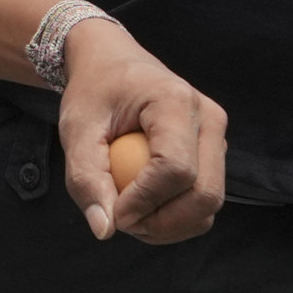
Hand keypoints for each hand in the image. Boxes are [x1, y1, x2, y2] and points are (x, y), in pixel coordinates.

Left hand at [55, 15, 227, 245]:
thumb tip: (104, 230)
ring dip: (171, 225)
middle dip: (163, 223)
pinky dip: (177, 216)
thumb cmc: (93, 91)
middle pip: (205, 194)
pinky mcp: (214, 150)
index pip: (175, 169)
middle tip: (120, 221)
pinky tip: (144, 207)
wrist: (112, 62)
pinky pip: (205, 198)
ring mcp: (216, 135)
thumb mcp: (76, 129)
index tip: (112, 213)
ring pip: (210, 204)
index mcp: (175, 101)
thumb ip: (85, 178)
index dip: (145, 201)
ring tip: (130, 214)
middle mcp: (208, 117)